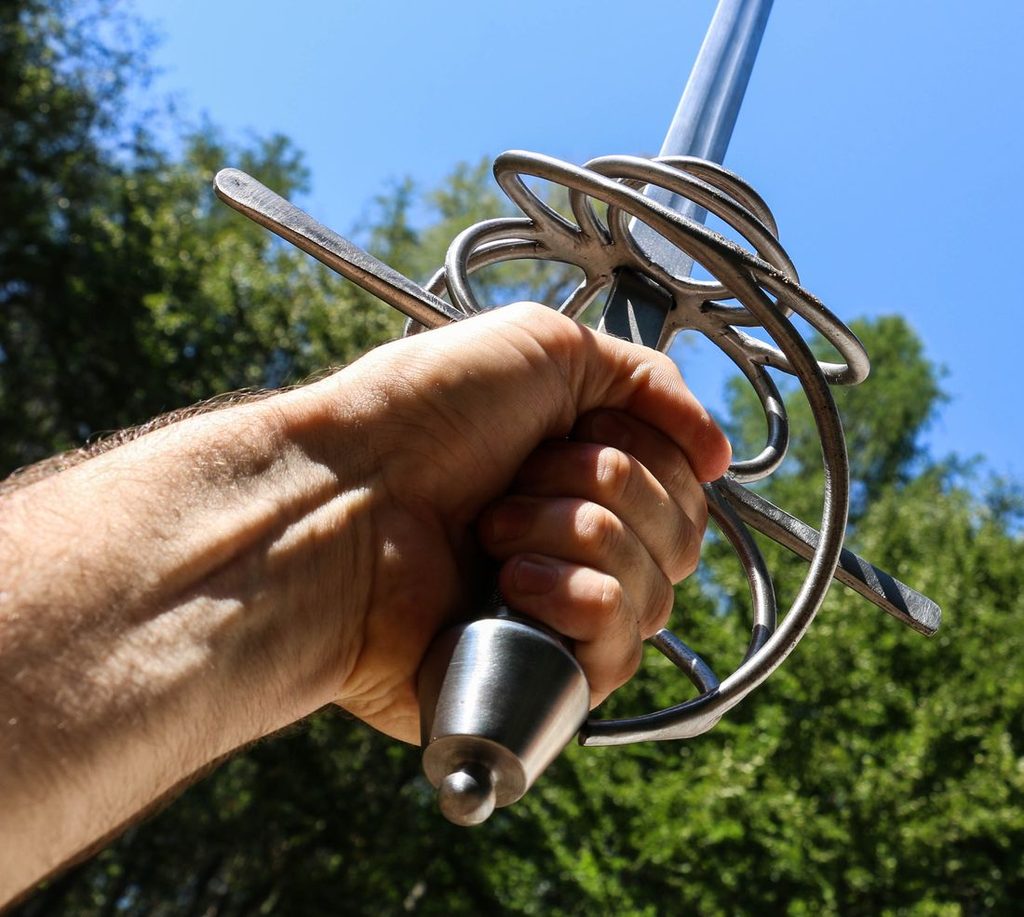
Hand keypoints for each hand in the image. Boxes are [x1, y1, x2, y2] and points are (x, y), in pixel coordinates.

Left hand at [292, 302, 730, 741]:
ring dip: (578, 535)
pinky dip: (575, 597)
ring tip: (494, 527)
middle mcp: (579, 541)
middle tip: (522, 474)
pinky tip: (510, 581)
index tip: (586, 427)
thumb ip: (648, 382)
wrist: (344, 496)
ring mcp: (559, 610)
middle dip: (608, 486)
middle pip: (682, 534)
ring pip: (658, 591)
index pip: (686, 482)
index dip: (652, 451)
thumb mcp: (547, 348)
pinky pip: (619, 648)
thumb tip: (719, 453)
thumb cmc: (423, 414)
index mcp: (582, 472)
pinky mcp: (538, 672)